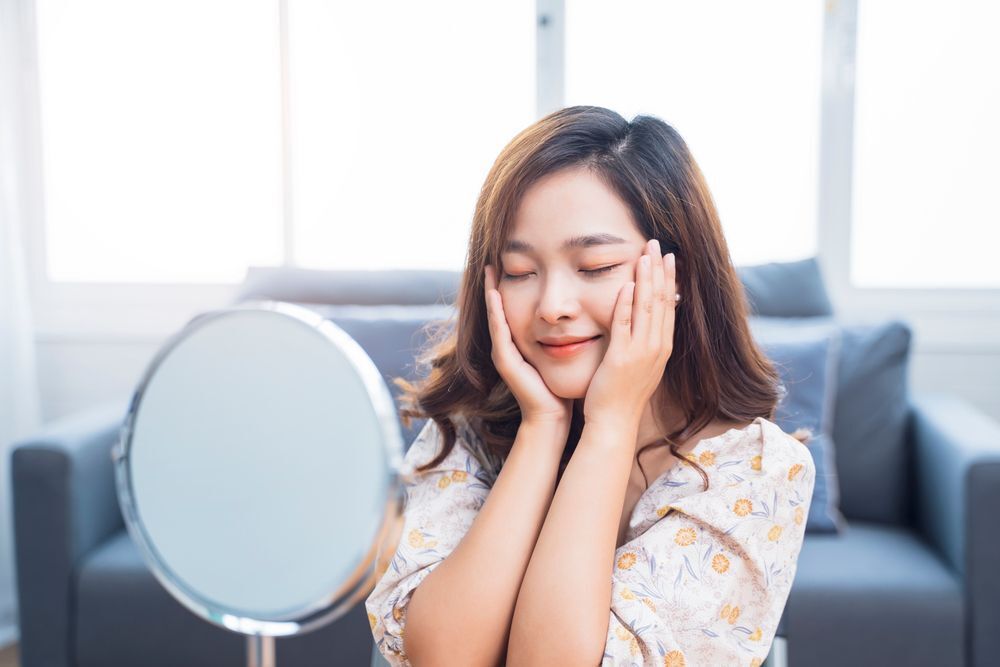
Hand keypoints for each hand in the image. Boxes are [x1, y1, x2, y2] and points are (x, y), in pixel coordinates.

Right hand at [484, 264, 573, 425]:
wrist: (552, 417)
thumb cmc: (560, 388)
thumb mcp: (562, 354)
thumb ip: (564, 336)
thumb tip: (582, 315)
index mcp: (521, 343)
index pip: (513, 308)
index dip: (512, 287)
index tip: (510, 263)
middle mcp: (508, 346)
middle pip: (499, 309)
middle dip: (494, 285)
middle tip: (492, 260)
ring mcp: (504, 353)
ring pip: (496, 316)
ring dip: (491, 293)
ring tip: (489, 270)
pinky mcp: (506, 361)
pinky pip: (499, 331)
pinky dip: (496, 312)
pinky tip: (495, 294)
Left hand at [583, 239, 677, 429]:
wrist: (614, 423)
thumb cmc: (622, 395)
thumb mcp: (641, 364)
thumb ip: (644, 341)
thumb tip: (646, 320)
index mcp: (662, 348)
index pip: (669, 306)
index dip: (669, 279)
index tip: (668, 257)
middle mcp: (656, 348)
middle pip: (662, 301)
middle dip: (660, 270)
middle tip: (657, 244)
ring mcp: (641, 353)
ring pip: (647, 308)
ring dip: (647, 279)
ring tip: (645, 254)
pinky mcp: (621, 358)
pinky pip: (625, 325)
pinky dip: (627, 304)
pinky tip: (628, 284)